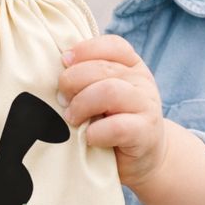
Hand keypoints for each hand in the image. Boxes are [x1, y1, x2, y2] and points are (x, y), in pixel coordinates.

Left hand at [57, 35, 166, 189]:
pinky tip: (89, 138)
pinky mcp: (146, 133)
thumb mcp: (102, 95)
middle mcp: (142, 81)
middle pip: (102, 68)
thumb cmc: (114, 123)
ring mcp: (147, 106)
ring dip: (82, 105)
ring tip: (72, 118)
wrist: (145, 159)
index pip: (112, 45)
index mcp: (132, 66)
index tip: (64, 62)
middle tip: (62, 100)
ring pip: (110, 91)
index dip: (84, 50)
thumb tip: (57, 68)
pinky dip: (96, 132)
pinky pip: (117, 127)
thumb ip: (88, 79)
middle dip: (73, 81)